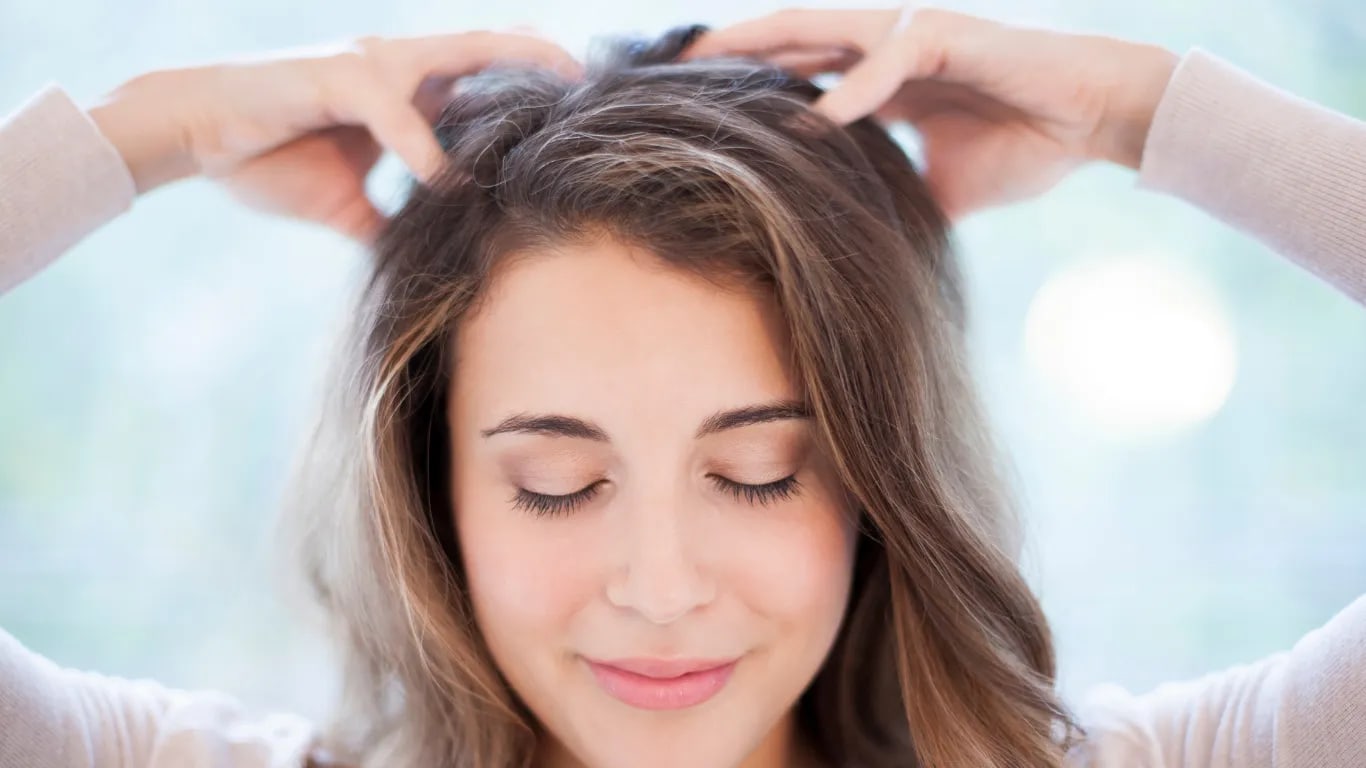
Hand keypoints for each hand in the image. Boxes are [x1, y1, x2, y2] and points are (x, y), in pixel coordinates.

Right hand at [87, 31, 581, 244]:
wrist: (196, 137)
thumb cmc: (269, 159)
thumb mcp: (349, 205)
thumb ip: (395, 223)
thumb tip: (433, 265)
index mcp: (408, 88)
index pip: (487, 73)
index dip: (535, 84)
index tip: (584, 113)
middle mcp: (398, 64)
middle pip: (489, 47)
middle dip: (545, 64)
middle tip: (598, 90)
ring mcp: (369, 64)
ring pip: (457, 55)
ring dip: (507, 80)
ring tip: (556, 112)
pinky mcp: (334, 78)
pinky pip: (390, 107)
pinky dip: (419, 143)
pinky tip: (445, 179)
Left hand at [683, 7, 1177, 219]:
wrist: (1094, 121)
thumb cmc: (1025, 144)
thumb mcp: (942, 189)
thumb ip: (895, 201)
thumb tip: (864, 254)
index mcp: (880, 75)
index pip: (798, 67)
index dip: (749, 80)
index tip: (694, 105)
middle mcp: (886, 46)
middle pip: (792, 38)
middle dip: (733, 51)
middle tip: (668, 69)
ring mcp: (913, 35)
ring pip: (824, 28)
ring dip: (767, 46)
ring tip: (709, 68)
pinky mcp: (947, 37)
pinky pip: (889, 60)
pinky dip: (852, 88)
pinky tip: (812, 117)